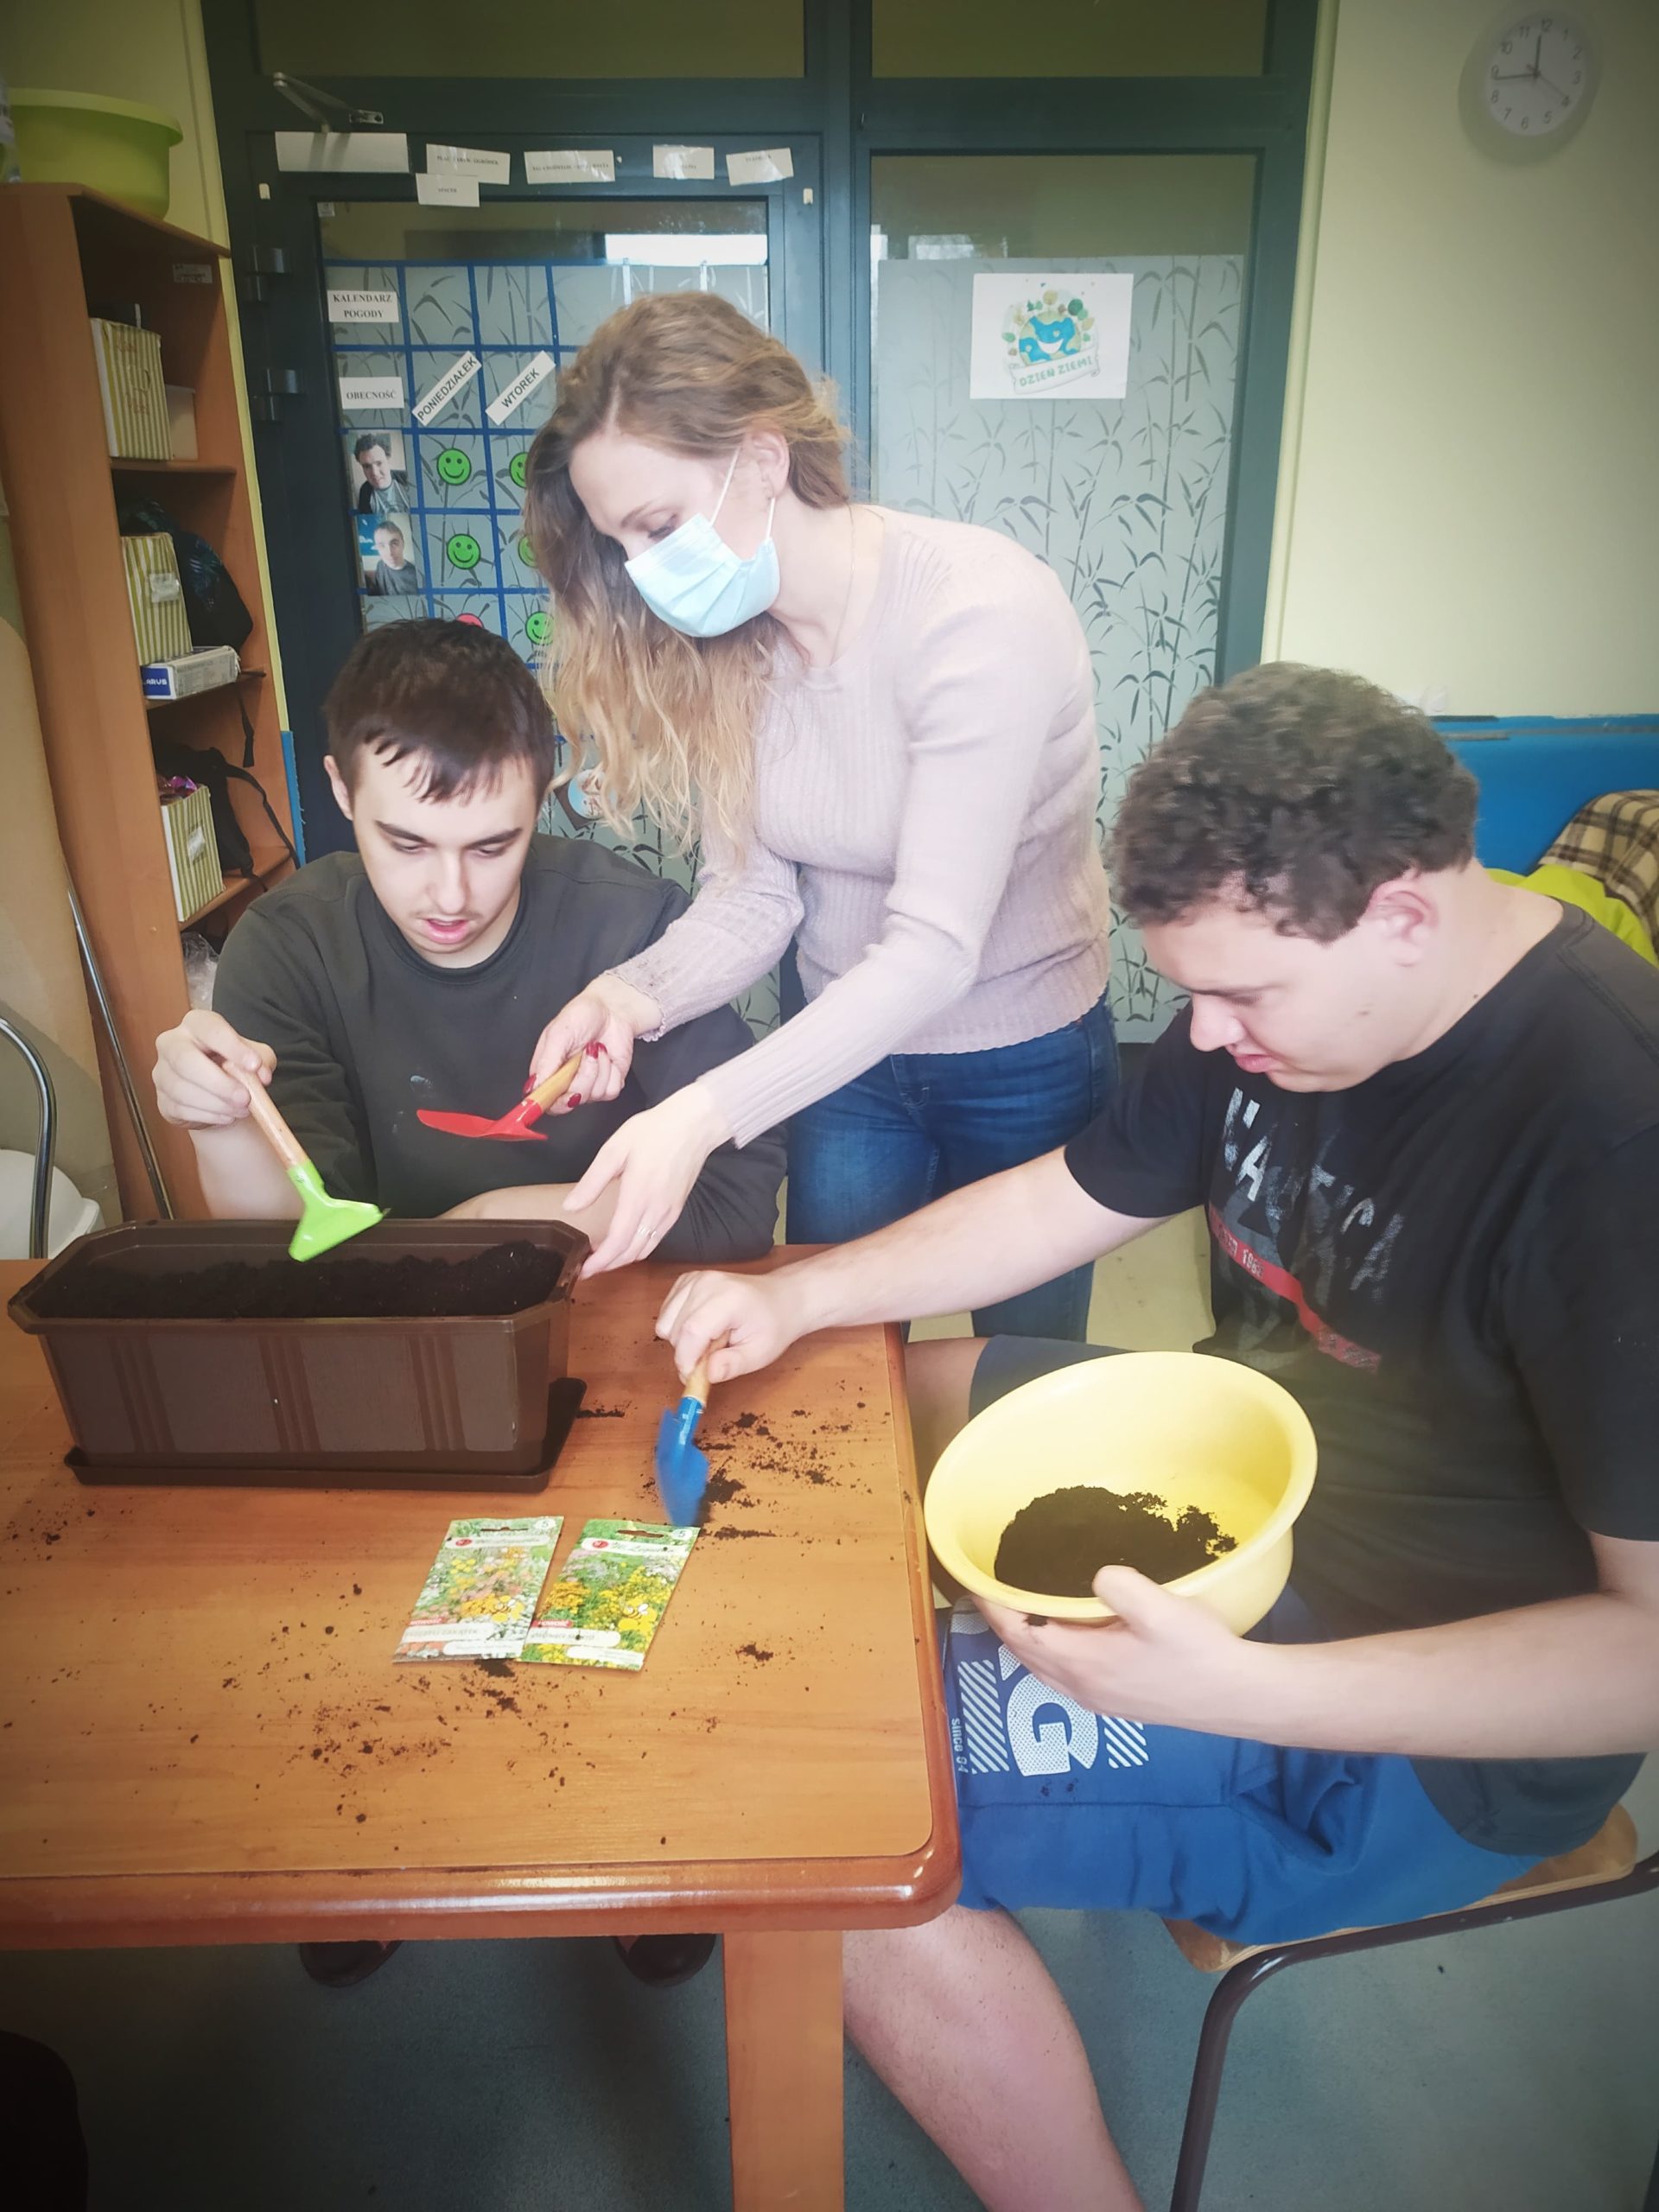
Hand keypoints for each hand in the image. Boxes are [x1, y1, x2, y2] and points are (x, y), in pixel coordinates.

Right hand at [152, 1009, 275, 1129]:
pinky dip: (208, 1116)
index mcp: (196, 1024)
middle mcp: (172, 1043)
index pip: (210, 1029)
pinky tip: (227, 1116)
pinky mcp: (162, 1100)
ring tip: (242, 1110)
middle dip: (218, 1082)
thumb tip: (261, 1075)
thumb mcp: (254, 1056)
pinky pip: (181, 1110)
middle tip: (245, 1098)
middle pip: (185, 1059)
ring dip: (216, 1104)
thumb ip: (261, 1060)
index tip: (254, 1065)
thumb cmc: (234, 1065)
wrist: (219, 1092)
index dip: (232, 1047)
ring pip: (181, 1089)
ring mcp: (162, 1072)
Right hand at [526, 973, 661, 1115]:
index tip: (564, 1093)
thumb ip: (546, 1061)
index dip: (552, 1102)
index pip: (544, 1100)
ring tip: (596, 1049)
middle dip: (582, 1077)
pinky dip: (611, 1071)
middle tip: (584, 1054)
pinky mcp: (609, 1084)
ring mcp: (588, 1085)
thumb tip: (534, 1085)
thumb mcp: (558, 1033)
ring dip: (598, 1069)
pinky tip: (607, 1056)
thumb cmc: (581, 1016)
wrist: (612, 1009)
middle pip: (570, 1102)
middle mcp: (567, 1082)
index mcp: (547, 1072)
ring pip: (593, 1095)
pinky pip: (610, 1091)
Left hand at [564, 1083, 729, 1274]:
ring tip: (601, 1259)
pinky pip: (656, 1240)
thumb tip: (570, 1207)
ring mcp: (669, 1213)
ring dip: (622, 1260)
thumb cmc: (653, 1131)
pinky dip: (638, 1250)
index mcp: (638, 1197)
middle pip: (631, 1253)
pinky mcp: (676, 1210)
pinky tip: (625, 1244)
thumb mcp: (614, 1149)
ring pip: (645, 1250)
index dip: (599, 1262)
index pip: (617, 1242)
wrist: (695, 1124)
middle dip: (607, 1266)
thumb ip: (592, 1182)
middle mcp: (656, 1211)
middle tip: (585, 1269)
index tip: (581, 1271)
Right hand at [656, 1268, 806, 1384]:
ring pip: (665, 1323)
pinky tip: (704, 1326)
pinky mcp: (685, 1281)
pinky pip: (665, 1314)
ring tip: (712, 1338)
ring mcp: (693, 1279)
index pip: (691, 1332)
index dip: (687, 1361)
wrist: (780, 1298)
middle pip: (675, 1330)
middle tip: (715, 1356)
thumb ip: (733, 1365)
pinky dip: (678, 1327)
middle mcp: (706, 1283)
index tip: (695, 1378)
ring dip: (682, 1341)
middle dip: (688, 1354)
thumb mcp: (760, 1353)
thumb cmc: (773, 1325)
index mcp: (727, 1298)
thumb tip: (708, 1375)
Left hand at [978, 1567, 1280, 1732]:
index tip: (976, 1579)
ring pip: (1040, 1666)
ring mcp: (1096, 1699)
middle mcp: (1080, 1686)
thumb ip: (1121, 1586)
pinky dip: (1045, 1650)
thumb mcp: (1163, 1610)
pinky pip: (1060, 1674)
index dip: (993, 1606)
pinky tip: (1060, 1633)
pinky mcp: (1112, 1702)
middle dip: (1001, 1620)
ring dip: (1022, 1637)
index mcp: (1082, 1663)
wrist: (1237, 1697)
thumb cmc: (1200, 1652)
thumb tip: (1095, 1574)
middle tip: (990, 1586)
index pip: (1019, 1633)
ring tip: (1018, 1604)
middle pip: (1022, 1652)